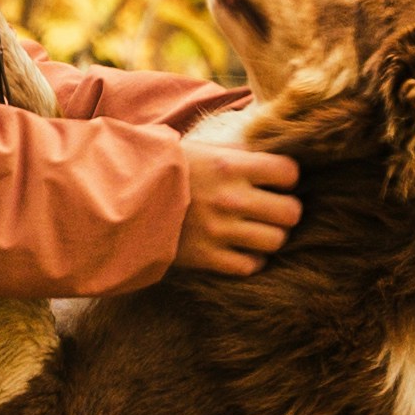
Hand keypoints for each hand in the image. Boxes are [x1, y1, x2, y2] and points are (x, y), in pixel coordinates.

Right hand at [173, 110, 298, 274]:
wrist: (124, 199)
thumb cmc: (168, 170)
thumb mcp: (204, 149)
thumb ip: (241, 151)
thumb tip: (275, 149)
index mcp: (230, 165)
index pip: (289, 173)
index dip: (288, 178)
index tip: (278, 181)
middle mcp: (229, 199)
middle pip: (290, 212)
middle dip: (287, 210)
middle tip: (275, 209)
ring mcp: (219, 231)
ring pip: (275, 241)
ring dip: (272, 236)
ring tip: (259, 229)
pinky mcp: (207, 258)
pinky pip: (250, 266)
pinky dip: (252, 259)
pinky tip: (242, 248)